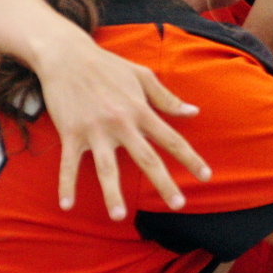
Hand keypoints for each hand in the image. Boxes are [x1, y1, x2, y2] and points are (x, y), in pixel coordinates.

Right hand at [36, 32, 208, 219]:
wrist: (67, 56)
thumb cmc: (109, 65)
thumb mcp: (142, 76)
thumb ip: (167, 98)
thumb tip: (193, 112)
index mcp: (140, 110)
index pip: (171, 138)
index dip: (190, 158)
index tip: (206, 176)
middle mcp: (121, 123)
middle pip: (146, 158)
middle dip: (164, 183)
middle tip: (178, 205)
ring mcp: (95, 130)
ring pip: (106, 168)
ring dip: (113, 193)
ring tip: (119, 216)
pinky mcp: (71, 133)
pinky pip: (68, 164)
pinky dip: (67, 184)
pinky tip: (67, 205)